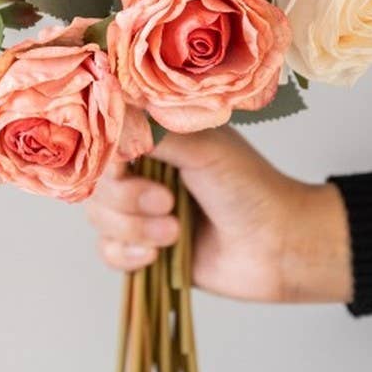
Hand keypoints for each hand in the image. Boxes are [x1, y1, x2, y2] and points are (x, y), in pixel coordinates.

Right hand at [86, 126, 353, 303]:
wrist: (277, 247)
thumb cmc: (250, 188)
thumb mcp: (203, 148)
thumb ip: (153, 132)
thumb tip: (113, 116)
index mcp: (156, 139)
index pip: (104, 140)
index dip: (107, 157)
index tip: (126, 166)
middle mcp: (144, 171)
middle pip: (95, 183)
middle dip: (127, 199)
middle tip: (168, 203)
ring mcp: (141, 211)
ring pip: (98, 218)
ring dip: (134, 229)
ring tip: (176, 232)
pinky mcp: (144, 248)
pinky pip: (108, 253)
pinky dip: (128, 255)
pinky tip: (157, 255)